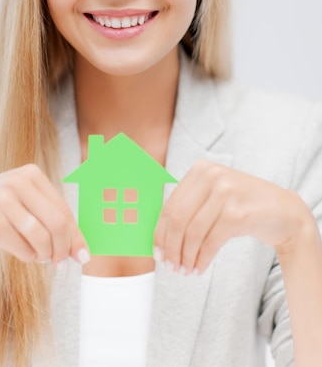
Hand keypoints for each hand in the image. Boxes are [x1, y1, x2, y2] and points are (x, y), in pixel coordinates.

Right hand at [0, 164, 89, 264]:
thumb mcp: (21, 200)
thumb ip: (50, 217)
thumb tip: (80, 251)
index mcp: (30, 173)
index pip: (63, 208)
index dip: (75, 235)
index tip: (81, 255)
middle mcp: (17, 183)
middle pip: (57, 223)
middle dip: (64, 248)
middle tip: (61, 261)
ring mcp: (4, 202)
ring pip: (43, 238)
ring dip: (46, 255)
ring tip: (41, 258)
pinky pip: (25, 249)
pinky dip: (30, 257)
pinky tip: (26, 254)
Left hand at [154, 159, 307, 273]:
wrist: (284, 211)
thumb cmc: (242, 206)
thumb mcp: (214, 196)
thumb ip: (190, 207)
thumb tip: (159, 238)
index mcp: (201, 169)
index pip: (170, 205)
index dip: (160, 233)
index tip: (157, 253)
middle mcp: (212, 176)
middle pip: (178, 219)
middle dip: (171, 247)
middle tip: (171, 266)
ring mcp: (226, 193)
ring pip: (193, 232)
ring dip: (186, 256)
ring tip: (186, 270)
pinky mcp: (239, 213)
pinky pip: (211, 242)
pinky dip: (202, 259)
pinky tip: (199, 268)